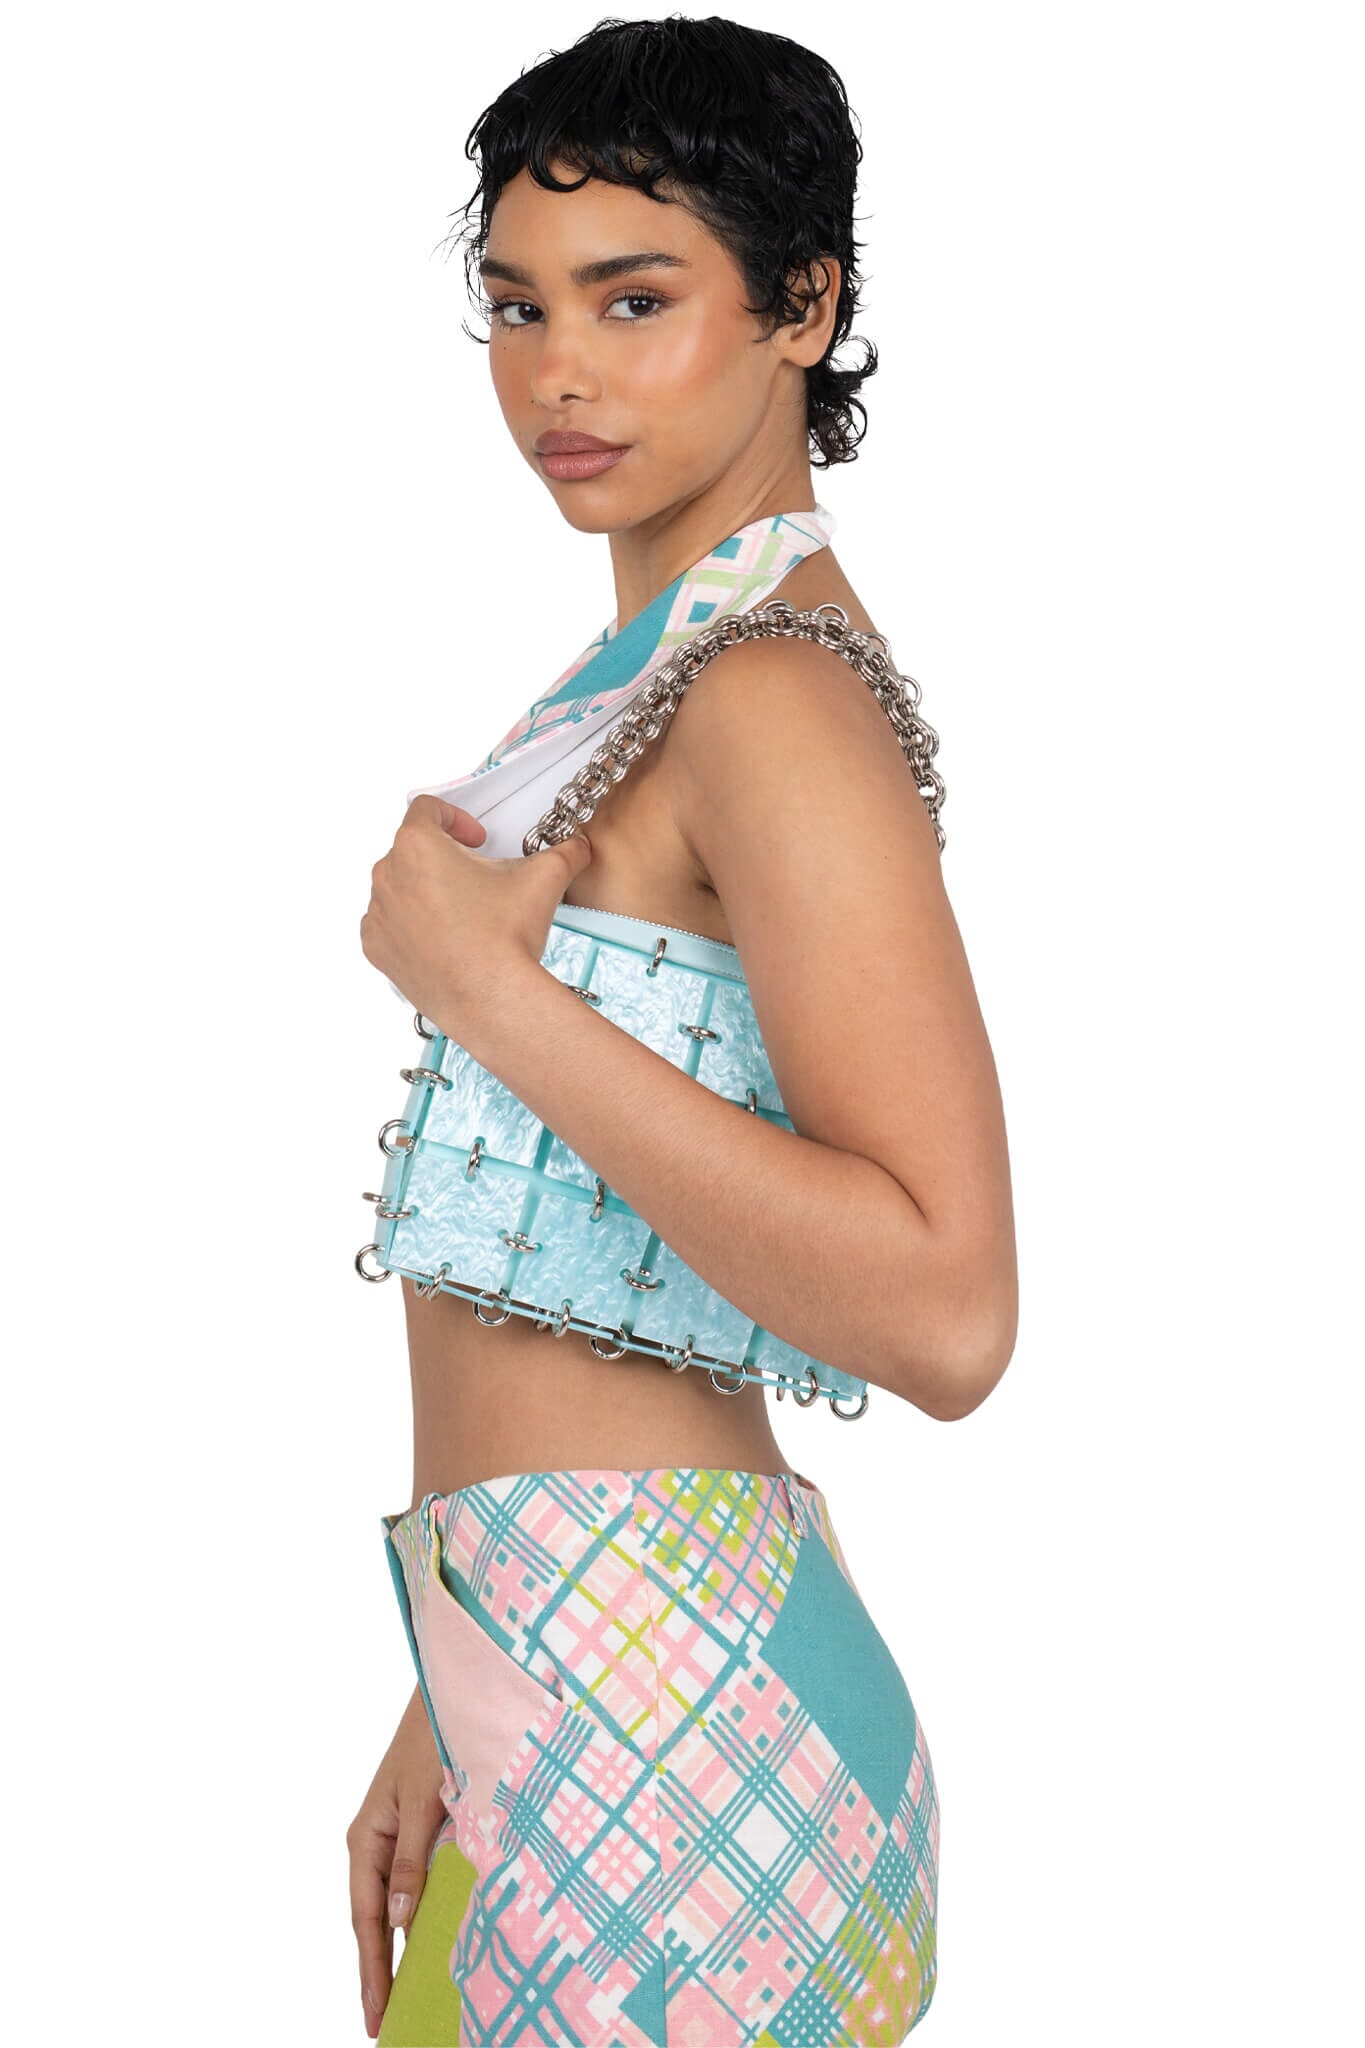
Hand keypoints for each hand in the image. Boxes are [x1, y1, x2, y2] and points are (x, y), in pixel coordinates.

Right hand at [346, 1687, 447, 2038]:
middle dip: (379, 1970)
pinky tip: (430, 1936)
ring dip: (400, 1946)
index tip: (377, 2016)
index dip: (372, 1971)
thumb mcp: (423, 1800)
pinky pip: (415, 1881)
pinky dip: (420, 1913)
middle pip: (374, 1919)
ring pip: (395, 1903)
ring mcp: (397, 1836)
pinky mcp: (420, 1828)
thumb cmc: (433, 1738)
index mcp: (366, 1838)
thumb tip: (397, 1919)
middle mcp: (377, 1842)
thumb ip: (412, 1859)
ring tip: (406, 1994)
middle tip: (385, 2022)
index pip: (365, 1920)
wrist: (451, 1693)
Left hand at [360, 794, 592, 1029]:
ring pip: (399, 887)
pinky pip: (389, 924)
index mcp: (418, 845)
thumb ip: (564, 853)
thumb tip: (575, 848)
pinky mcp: (378, 949)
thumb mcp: (544, 879)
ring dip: (427, 890)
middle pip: (412, 849)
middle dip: (445, 857)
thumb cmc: (503, 939)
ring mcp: (379, 914)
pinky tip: (444, 937)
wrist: (491, 999)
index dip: (457, 818)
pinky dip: (411, 925)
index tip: (475, 838)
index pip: (427, 808)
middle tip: (477, 878)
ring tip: (464, 912)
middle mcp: (388, 875)